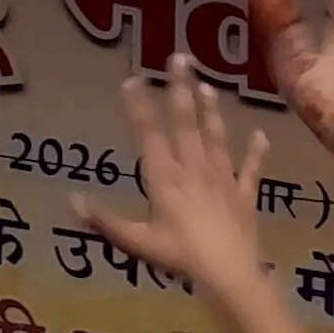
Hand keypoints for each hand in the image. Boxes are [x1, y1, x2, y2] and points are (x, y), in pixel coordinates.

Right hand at [87, 59, 276, 295]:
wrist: (229, 274)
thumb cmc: (178, 257)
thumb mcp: (136, 241)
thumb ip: (104, 220)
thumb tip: (71, 201)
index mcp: (164, 178)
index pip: (149, 134)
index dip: (140, 106)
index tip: (132, 80)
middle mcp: (194, 170)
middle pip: (186, 123)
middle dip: (181, 89)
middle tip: (180, 58)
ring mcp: (222, 180)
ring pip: (216, 138)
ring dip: (212, 111)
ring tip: (209, 86)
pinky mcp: (245, 195)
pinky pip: (251, 170)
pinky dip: (256, 152)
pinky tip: (261, 134)